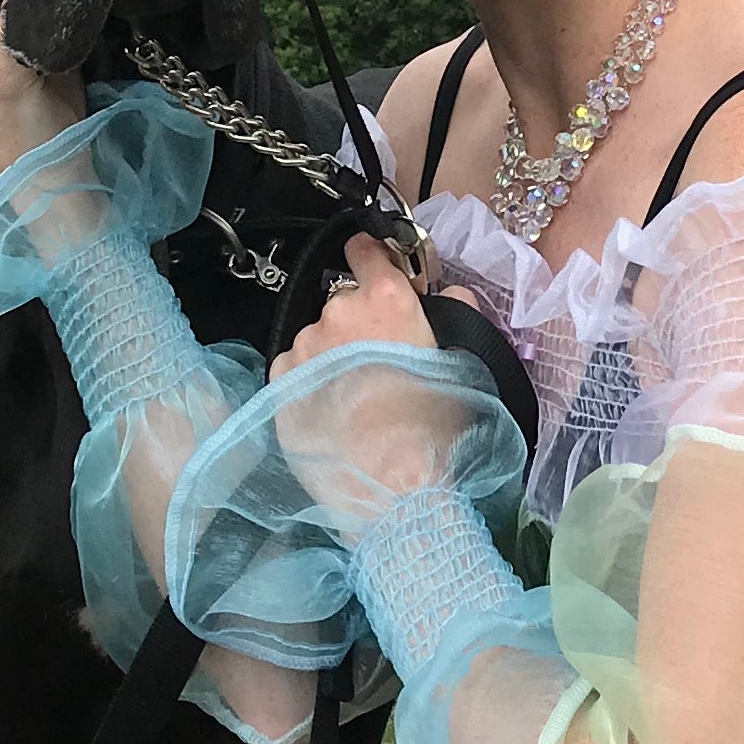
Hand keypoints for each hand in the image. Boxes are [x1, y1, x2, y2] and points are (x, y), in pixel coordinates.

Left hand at [270, 234, 451, 514]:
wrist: (392, 492)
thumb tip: (447, 289)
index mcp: (387, 300)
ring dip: (331, 352)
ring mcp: (304, 346)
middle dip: (358, 321)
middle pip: (344, 301)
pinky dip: (308, 377)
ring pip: (318, 336)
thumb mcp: (463, 365)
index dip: (371, 256)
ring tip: (353, 394)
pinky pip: (294, 365)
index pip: (368, 252)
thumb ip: (454, 313)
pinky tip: (330, 407)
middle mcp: (338, 312)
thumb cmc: (436, 430)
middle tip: (377, 360)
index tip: (370, 263)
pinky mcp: (280, 380)